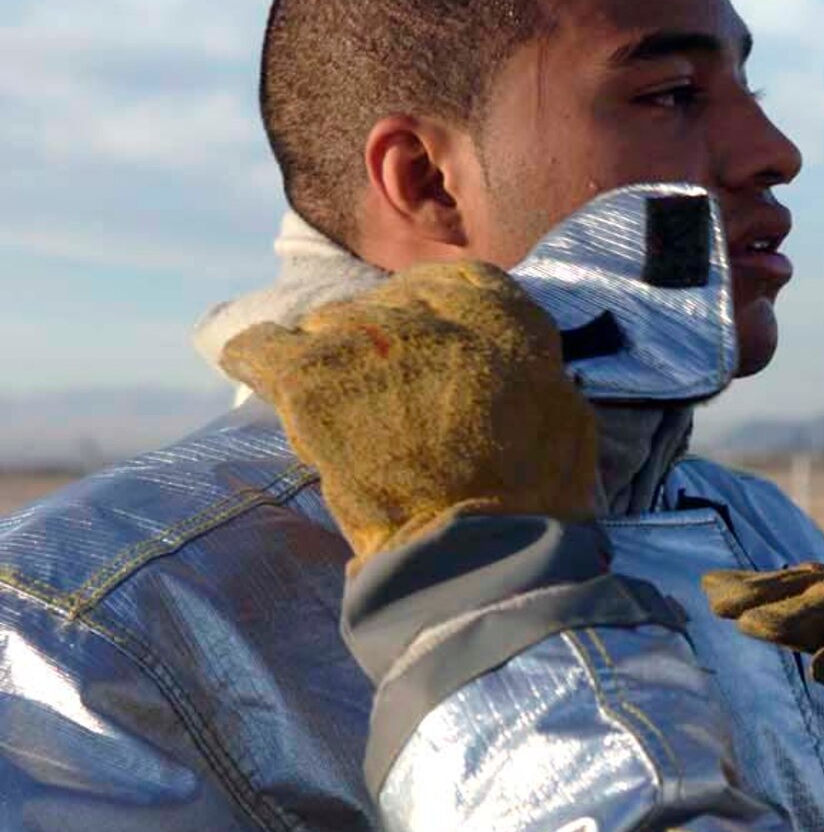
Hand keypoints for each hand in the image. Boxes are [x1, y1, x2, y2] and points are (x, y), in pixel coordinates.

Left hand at [221, 263, 598, 562]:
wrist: (475, 545)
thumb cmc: (532, 494)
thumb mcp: (561, 412)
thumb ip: (528, 372)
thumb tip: (518, 370)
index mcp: (495, 309)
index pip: (447, 287)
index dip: (431, 324)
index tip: (427, 360)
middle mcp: (423, 306)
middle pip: (380, 308)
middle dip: (379, 349)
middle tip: (384, 402)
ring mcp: (360, 337)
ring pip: (323, 330)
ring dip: (329, 365)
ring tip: (337, 414)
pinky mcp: (307, 375)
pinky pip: (259, 348)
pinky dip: (254, 358)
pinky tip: (253, 371)